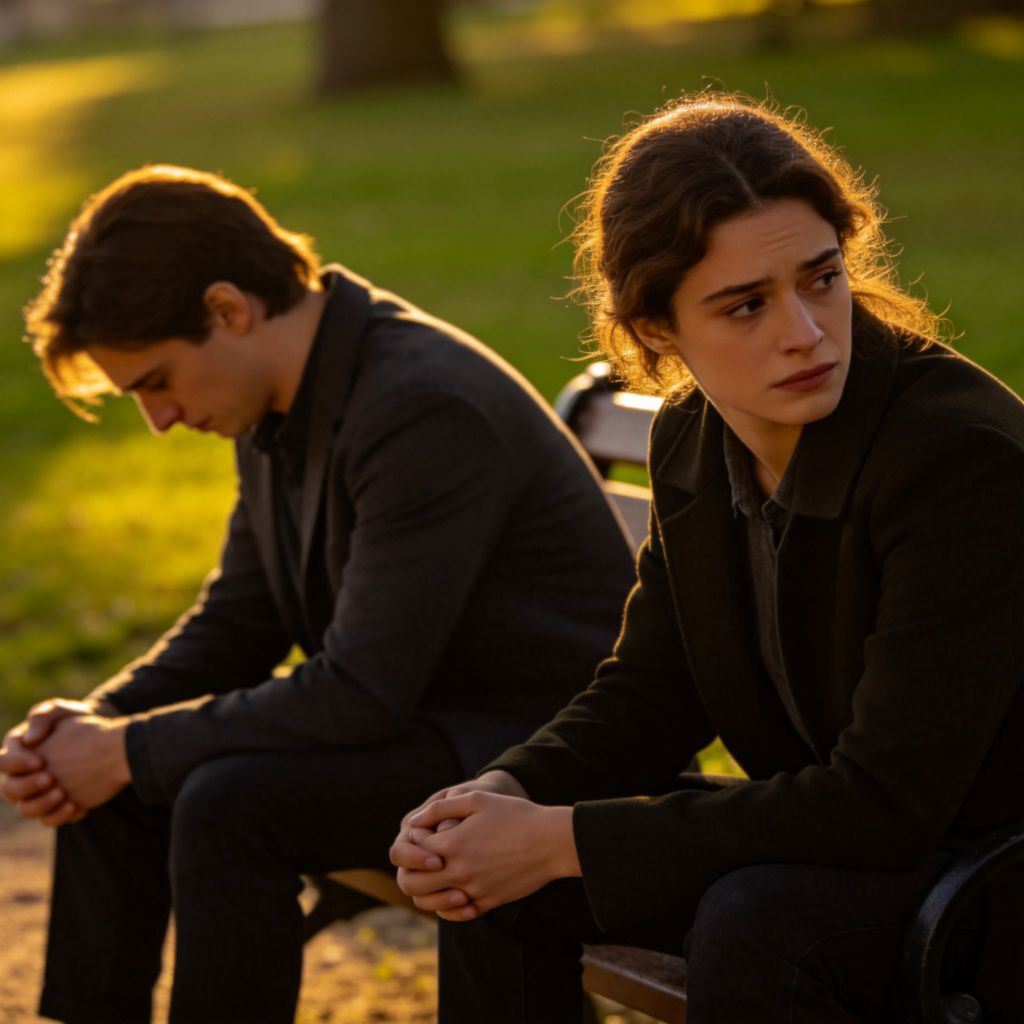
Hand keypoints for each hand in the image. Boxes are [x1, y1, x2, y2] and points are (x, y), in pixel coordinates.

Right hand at [1, 698, 117, 824]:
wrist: (101, 736)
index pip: (3, 762)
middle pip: (10, 790)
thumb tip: (29, 739)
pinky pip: (49, 819)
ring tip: (63, 795)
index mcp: (17, 752)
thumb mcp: (59, 711)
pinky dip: (61, 816)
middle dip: (28, 786)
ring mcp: (36, 793)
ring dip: (42, 805)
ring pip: (26, 809)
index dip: (18, 764)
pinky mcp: (54, 805)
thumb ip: (42, 718)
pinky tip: (79, 807)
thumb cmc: (74, 719)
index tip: (40, 761)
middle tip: (50, 779)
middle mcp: (21, 775)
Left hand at [396, 790, 578, 921]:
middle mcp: (459, 872)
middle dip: (412, 868)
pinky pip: (457, 913)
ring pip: (431, 902)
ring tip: (437, 874)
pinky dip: (449, 904)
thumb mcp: (477, 799)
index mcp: (453, 844)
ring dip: (426, 890)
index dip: (415, 838)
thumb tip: (414, 822)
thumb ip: (441, 808)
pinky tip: (456, 889)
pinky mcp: (488, 903)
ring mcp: (473, 890)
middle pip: (413, 882)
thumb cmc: (516, 815)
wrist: (551, 842)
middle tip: (425, 856)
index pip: (412, 849)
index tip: (429, 831)